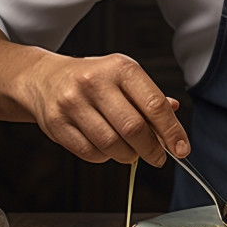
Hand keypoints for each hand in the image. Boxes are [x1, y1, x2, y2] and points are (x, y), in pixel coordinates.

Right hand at [16, 51, 190, 167]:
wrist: (45, 78)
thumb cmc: (93, 79)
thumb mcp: (124, 77)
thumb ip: (149, 96)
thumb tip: (174, 113)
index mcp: (120, 68)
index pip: (154, 104)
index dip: (171, 131)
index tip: (181, 148)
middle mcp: (95, 82)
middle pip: (133, 128)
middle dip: (151, 149)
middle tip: (158, 157)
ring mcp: (73, 103)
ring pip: (111, 144)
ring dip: (128, 155)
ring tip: (132, 152)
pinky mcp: (56, 124)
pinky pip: (90, 153)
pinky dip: (105, 157)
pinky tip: (108, 149)